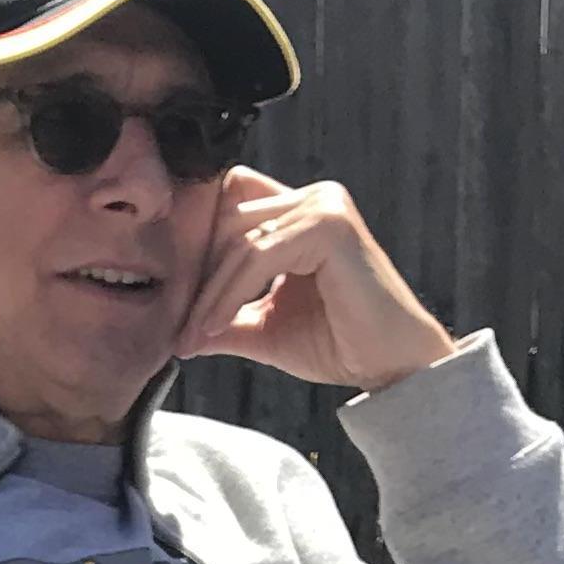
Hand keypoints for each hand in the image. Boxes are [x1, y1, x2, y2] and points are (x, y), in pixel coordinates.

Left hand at [175, 168, 461, 392]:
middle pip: (227, 221)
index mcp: (300, 212)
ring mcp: (324, 205)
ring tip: (193, 337)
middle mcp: (313, 198)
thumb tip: (176, 332)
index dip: (200, 251)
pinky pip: (258, 256)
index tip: (178, 307)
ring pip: (238, 241)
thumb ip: (224, 318)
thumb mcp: (264, 327)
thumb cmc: (336, 343)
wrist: (387, 365)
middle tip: (179, 327)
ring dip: (209, 294)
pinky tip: (213, 329)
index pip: (230, 208)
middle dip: (198, 276)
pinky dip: (229, 294)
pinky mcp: (329, 225)